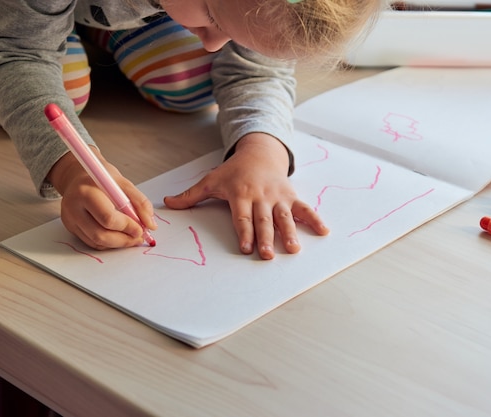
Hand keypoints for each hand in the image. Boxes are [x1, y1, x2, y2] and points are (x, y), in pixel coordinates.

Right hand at [48, 148, 157, 249]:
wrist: (79, 176)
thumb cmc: (102, 178)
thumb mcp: (124, 184)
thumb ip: (140, 203)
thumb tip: (150, 224)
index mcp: (86, 192)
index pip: (108, 218)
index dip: (128, 227)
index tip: (141, 228)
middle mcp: (73, 207)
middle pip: (100, 234)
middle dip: (124, 239)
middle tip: (139, 237)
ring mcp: (70, 219)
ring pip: (96, 242)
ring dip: (118, 243)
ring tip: (131, 237)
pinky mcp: (70, 227)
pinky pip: (91, 242)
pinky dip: (108, 243)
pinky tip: (118, 236)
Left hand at [164, 133, 328, 259]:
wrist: (259, 153)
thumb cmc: (233, 171)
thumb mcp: (211, 180)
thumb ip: (190, 195)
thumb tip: (167, 204)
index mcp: (241, 194)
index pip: (243, 217)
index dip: (244, 232)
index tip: (246, 248)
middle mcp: (261, 196)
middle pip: (264, 220)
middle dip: (267, 238)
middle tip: (268, 255)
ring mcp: (278, 197)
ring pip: (284, 216)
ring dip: (290, 233)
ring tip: (294, 249)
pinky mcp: (291, 195)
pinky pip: (304, 208)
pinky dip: (314, 219)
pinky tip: (324, 231)